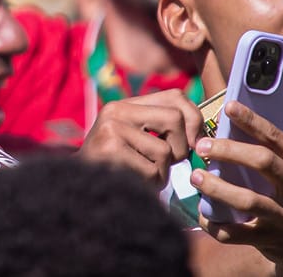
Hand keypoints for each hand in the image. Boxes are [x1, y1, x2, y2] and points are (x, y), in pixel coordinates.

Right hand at [78, 89, 201, 185]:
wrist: (79, 186)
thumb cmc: (119, 167)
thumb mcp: (139, 141)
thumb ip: (164, 131)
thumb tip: (202, 139)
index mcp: (125, 105)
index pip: (176, 97)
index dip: (194, 119)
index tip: (194, 143)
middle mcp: (116, 110)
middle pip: (175, 118)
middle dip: (181, 147)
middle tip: (168, 163)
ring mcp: (110, 128)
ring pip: (166, 150)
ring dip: (163, 172)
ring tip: (145, 175)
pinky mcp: (109, 149)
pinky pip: (152, 170)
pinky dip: (152, 184)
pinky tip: (136, 183)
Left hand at [197, 103, 282, 275]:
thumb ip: (272, 150)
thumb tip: (229, 121)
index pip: (277, 138)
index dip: (252, 121)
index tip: (229, 106)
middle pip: (263, 162)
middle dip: (228, 150)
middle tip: (202, 146)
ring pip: (247, 200)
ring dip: (215, 187)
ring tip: (195, 177)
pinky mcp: (271, 240)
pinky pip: (235, 233)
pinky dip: (213, 224)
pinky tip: (203, 214)